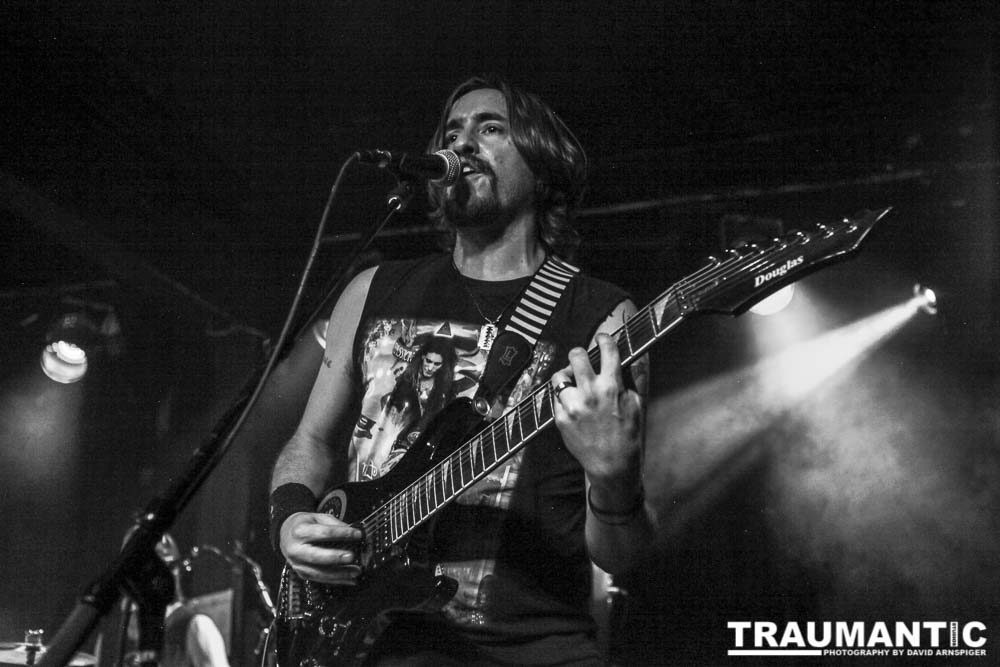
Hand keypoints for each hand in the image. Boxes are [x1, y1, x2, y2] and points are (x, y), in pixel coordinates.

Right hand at [280, 512, 363, 584]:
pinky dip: (336, 580)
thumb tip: (354, 533)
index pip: (323, 533)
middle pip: (316, 556)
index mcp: (300, 531)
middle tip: (352, 556)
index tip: (358, 534)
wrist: (286, 533)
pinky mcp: (302, 573)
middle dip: (335, 557)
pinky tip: (350, 579)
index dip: (341, 533)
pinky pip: (320, 579)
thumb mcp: (319, 517)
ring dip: (339, 573)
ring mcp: (297, 564)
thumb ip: (335, 524)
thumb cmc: (305, 524)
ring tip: (356, 570)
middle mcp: (296, 549)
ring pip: (319, 572)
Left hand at [551, 334, 642, 484]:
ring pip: (559, 376)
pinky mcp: (560, 418)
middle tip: (582, 360)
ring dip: (566, 376)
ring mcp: (573, 406)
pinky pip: (556, 398)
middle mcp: (590, 393)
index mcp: (612, 387)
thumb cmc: (629, 435)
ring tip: (573, 384)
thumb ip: (636, 376)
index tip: (602, 338)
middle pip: (576, 355)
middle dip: (579, 354)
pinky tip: (573, 406)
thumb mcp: (638, 404)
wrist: (612, 465)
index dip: (604, 339)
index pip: (606, 350)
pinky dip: (563, 398)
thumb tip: (638, 354)